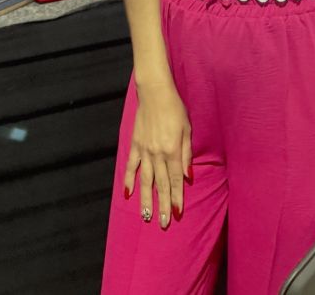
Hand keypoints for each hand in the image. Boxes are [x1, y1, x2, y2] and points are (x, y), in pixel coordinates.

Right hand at [124, 81, 191, 228]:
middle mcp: (158, 154)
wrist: (155, 92)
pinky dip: (129, 180)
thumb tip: (187, 176)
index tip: (177, 213)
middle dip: (162, 205)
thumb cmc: (175, 108)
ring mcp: (144, 150)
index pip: (175, 180)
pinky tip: (127, 194)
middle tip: (162, 223)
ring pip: (145, 180)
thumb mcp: (187, 129)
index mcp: (173, 150)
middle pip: (161, 184)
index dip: (177, 197)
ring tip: (146, 216)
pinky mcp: (134, 145)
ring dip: (145, 199)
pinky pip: (131, 166)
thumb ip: (187, 154)